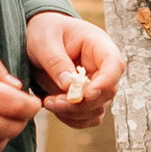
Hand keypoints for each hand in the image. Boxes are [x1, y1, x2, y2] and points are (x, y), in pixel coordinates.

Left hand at [25, 11, 125, 128]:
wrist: (36, 39)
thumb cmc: (44, 32)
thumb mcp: (44, 41)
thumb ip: (56, 62)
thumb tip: (69, 87)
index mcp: (98, 45)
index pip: (115, 65)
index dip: (106, 82)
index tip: (87, 94)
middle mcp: (102, 66)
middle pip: (107, 92)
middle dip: (81, 103)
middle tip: (52, 101)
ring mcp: (97, 84)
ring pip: (98, 109)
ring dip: (73, 113)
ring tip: (49, 102)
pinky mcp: (87, 98)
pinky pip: (88, 117)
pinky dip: (72, 119)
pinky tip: (55, 108)